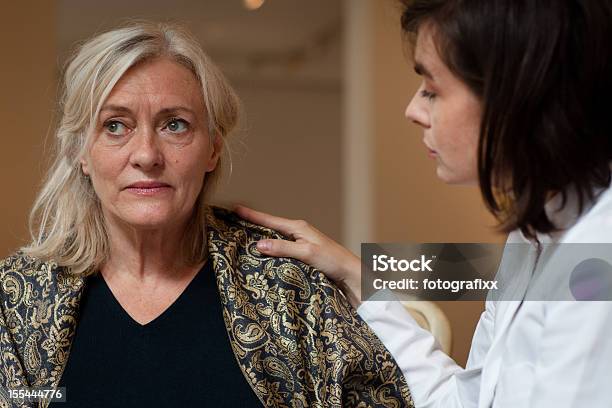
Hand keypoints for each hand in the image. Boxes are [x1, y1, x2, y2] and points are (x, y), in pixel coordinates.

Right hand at [234, 205, 362, 307]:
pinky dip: (270, 250)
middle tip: (234, 221)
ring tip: (243, 237)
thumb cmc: (333, 260)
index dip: (252, 215)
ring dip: (261, 238)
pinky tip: (263, 256)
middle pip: (271, 227)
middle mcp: (299, 233)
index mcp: (299, 228)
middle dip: (253, 224)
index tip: (235, 209)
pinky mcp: (303, 255)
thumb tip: (259, 244)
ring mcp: (301, 244)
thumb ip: (283, 248)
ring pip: (275, 238)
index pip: (270, 220)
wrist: (351, 274)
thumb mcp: (306, 253)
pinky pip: (281, 249)